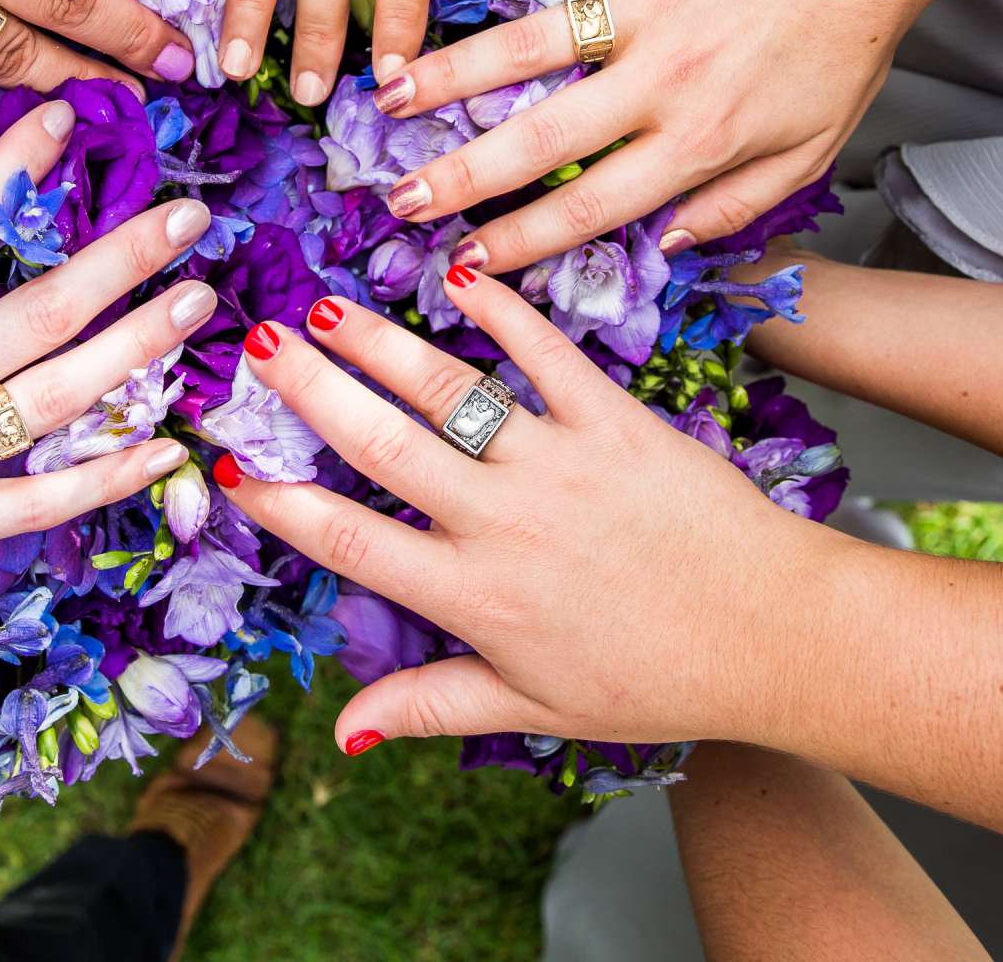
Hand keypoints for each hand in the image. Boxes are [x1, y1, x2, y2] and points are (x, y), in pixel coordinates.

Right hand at [0, 93, 214, 692]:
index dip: (18, 169)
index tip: (71, 122)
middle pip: (42, 312)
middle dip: (126, 258)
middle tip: (194, 214)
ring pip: (63, 400)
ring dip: (140, 347)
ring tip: (201, 301)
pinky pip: (44, 507)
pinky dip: (111, 479)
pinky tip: (167, 453)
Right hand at [221, 272, 851, 750]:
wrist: (775, 637)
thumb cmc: (657, 680)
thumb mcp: (532, 707)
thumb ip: (429, 702)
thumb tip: (340, 728)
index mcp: (473, 597)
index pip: (348, 540)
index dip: (279, 503)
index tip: (228, 465)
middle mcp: (502, 523)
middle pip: (379, 444)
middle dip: (308, 389)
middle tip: (256, 341)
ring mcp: (558, 463)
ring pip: (448, 390)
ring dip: (379, 343)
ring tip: (325, 305)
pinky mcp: (616, 419)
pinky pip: (548, 352)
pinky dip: (502, 309)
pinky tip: (459, 274)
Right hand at [372, 0, 922, 269]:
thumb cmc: (839, 54)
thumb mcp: (809, 155)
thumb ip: (736, 207)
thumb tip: (665, 243)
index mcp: (702, 139)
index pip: (595, 203)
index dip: (524, 240)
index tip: (465, 261)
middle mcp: (663, 77)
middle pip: (543, 134)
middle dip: (462, 173)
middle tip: (399, 199)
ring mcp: (645, 3)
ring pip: (531, 44)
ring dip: (453, 71)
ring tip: (389, 95)